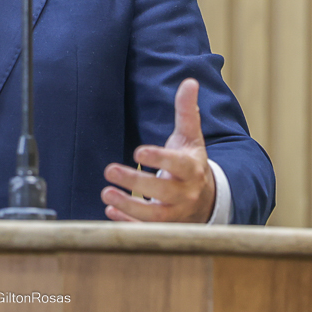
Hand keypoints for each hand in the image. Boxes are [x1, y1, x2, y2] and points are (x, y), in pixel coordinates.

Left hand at [101, 78, 215, 222]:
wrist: (206, 199)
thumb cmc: (191, 162)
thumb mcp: (190, 136)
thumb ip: (186, 111)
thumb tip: (190, 81)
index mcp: (192, 168)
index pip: (178, 164)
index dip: (159, 159)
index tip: (138, 151)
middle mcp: (186, 193)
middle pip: (163, 191)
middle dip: (136, 183)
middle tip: (109, 170)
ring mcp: (176, 214)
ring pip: (155, 216)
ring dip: (129, 206)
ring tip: (105, 193)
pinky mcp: (166, 228)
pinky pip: (147, 230)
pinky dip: (128, 224)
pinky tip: (110, 212)